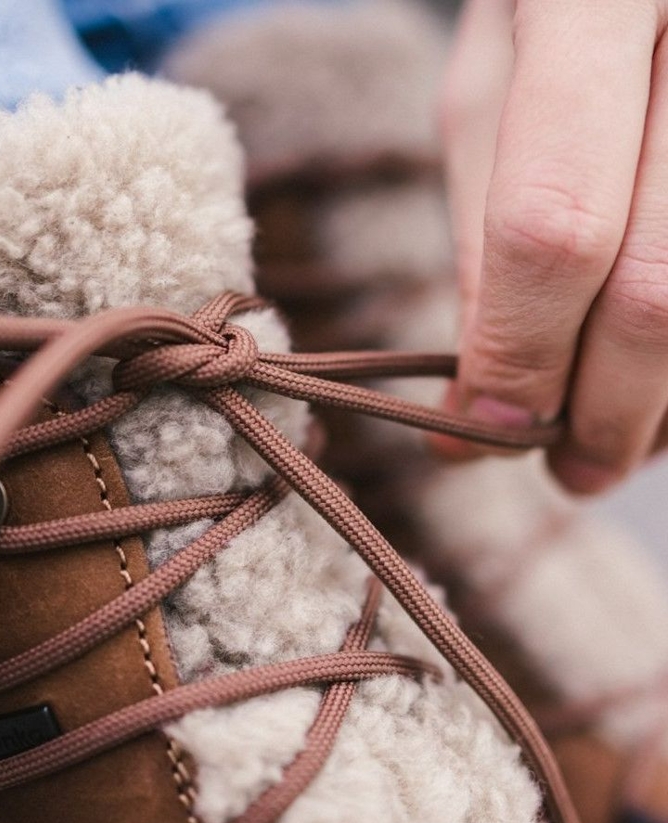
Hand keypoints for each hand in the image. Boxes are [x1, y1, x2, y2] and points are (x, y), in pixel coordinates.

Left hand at [441, 0, 667, 493]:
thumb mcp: (489, 93)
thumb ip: (483, 238)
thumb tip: (478, 407)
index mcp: (595, 0)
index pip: (552, 225)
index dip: (519, 352)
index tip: (481, 433)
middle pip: (664, 288)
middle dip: (606, 415)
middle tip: (566, 471)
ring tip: (617, 439)